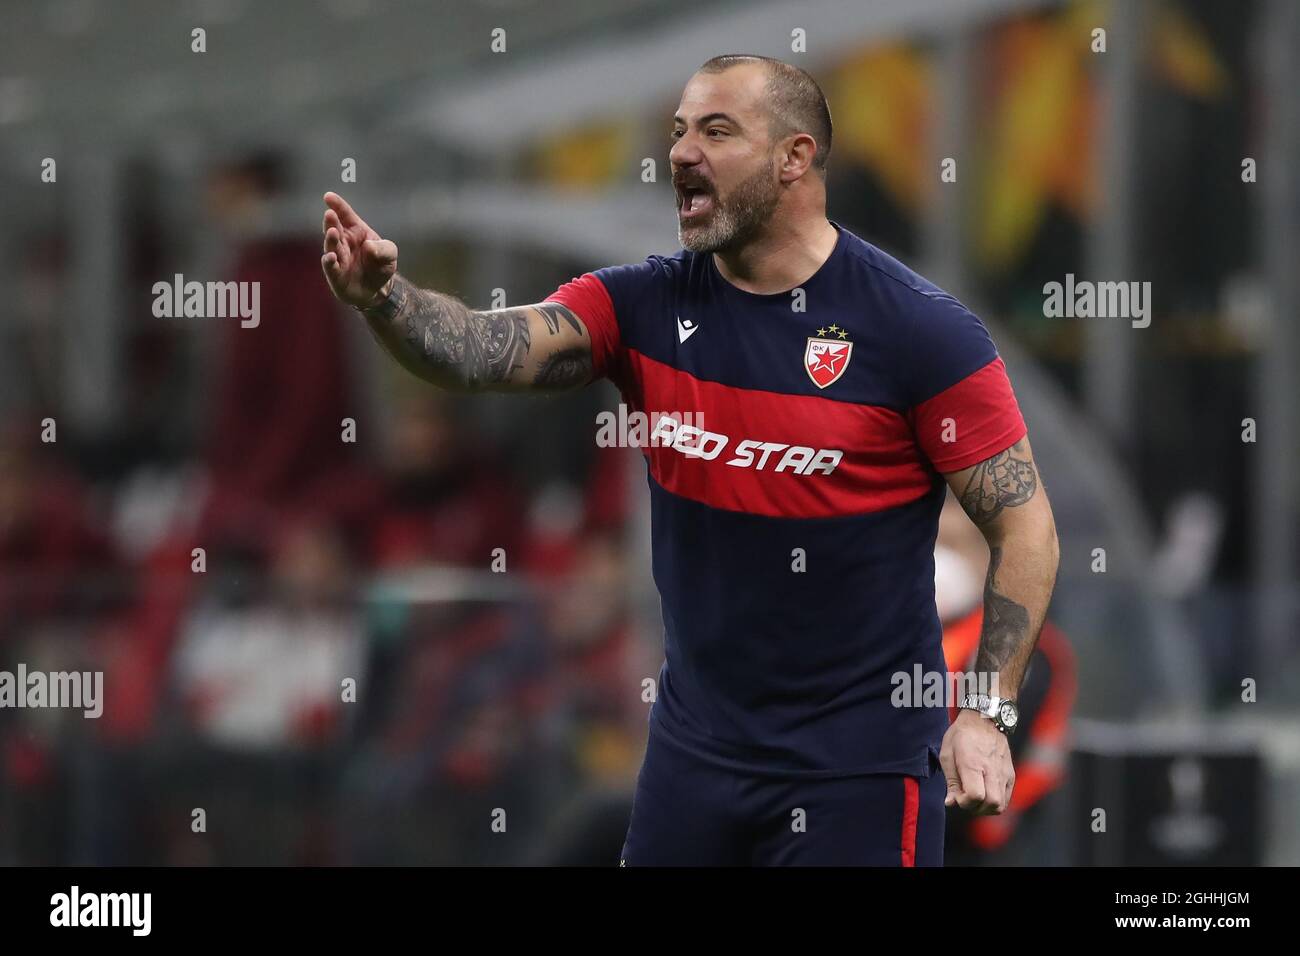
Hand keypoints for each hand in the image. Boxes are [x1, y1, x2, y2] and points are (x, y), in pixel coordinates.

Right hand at [320, 191, 398, 308]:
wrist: (378, 289)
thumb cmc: (380, 265)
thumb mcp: (389, 253)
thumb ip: (384, 249)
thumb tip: (369, 246)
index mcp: (356, 231)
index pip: (346, 215)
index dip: (337, 205)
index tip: (328, 197)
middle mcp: (344, 242)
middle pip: (335, 228)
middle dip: (331, 221)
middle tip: (330, 214)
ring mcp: (338, 257)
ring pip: (331, 246)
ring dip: (330, 239)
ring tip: (332, 231)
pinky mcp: (335, 274)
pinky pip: (330, 267)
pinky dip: (329, 261)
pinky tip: (330, 256)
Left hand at [940, 708, 1014, 814]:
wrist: (985, 720)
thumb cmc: (962, 735)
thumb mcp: (947, 754)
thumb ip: (951, 781)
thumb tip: (951, 803)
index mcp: (973, 763)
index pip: (975, 795)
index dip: (964, 802)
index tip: (957, 796)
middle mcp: (991, 770)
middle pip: (991, 803)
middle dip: (975, 808)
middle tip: (965, 799)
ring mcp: (1004, 773)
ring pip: (1000, 805)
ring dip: (985, 808)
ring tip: (974, 799)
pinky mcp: (1010, 775)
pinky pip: (1006, 798)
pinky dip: (995, 803)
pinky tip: (984, 795)